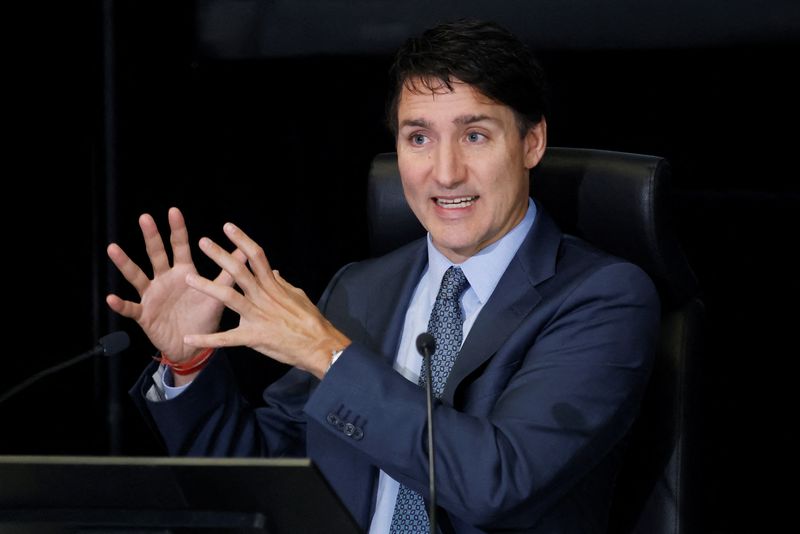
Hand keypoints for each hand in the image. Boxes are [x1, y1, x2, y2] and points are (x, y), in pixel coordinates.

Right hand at [106, 207, 243, 362]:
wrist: (193, 346)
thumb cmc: (204, 317)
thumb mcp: (218, 294)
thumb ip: (228, 273)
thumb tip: (245, 251)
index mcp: (184, 273)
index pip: (180, 247)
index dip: (177, 230)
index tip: (173, 211)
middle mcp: (165, 280)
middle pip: (156, 254)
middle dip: (151, 236)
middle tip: (145, 217)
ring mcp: (152, 295)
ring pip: (136, 276)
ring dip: (125, 263)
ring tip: (113, 249)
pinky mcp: (145, 314)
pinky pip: (130, 308)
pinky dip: (121, 304)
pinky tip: (111, 298)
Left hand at [182, 222, 349, 378]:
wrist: (319, 345)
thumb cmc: (311, 321)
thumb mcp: (298, 296)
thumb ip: (282, 284)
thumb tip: (273, 271)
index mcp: (273, 286)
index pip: (257, 256)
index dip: (242, 240)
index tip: (228, 227)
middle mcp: (263, 297)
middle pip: (239, 271)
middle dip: (220, 255)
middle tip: (203, 241)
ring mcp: (257, 316)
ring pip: (228, 298)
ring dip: (207, 287)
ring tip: (187, 278)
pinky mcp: (253, 336)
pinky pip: (226, 338)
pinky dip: (207, 339)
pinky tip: (189, 338)